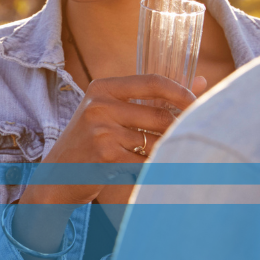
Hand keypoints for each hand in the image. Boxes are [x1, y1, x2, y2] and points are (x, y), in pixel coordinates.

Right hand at [20, 74, 203, 206]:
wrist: (57, 177)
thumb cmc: (90, 144)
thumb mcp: (112, 114)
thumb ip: (153, 99)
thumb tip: (202, 81)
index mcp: (102, 88)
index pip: (153, 82)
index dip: (181, 93)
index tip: (197, 104)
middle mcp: (100, 105)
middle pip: (160, 115)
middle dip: (180, 129)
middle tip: (191, 139)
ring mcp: (101, 130)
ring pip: (156, 141)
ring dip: (168, 152)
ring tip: (171, 157)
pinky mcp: (106, 155)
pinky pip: (146, 162)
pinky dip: (156, 169)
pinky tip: (156, 173)